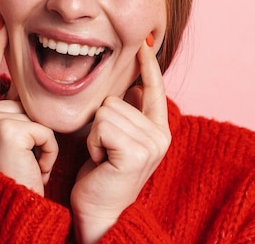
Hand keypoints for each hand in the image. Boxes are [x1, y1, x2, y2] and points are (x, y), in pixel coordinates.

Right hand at [0, 22, 58, 194]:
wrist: (9, 203)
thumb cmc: (11, 171)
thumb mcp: (4, 132)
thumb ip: (10, 106)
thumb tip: (21, 82)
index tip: (2, 23)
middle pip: (20, 97)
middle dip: (31, 124)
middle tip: (20, 155)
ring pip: (35, 114)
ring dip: (41, 139)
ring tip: (27, 161)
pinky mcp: (9, 130)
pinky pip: (44, 129)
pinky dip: (47, 150)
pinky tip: (34, 166)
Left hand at [70, 36, 170, 242]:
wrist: (100, 211)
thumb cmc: (102, 174)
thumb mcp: (117, 139)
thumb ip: (128, 113)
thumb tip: (132, 85)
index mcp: (158, 129)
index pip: (153, 89)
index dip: (148, 66)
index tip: (144, 43)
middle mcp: (160, 135)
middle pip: (116, 99)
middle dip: (100, 124)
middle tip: (105, 151)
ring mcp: (151, 143)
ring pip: (106, 110)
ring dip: (95, 134)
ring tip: (103, 156)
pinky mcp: (136, 152)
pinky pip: (102, 125)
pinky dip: (93, 142)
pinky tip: (101, 161)